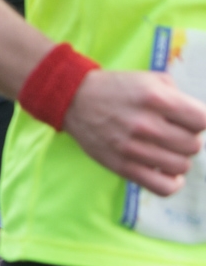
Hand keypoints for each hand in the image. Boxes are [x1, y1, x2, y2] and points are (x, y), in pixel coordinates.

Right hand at [62, 70, 205, 195]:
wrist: (73, 99)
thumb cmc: (116, 88)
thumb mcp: (148, 79)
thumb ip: (178, 95)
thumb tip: (197, 119)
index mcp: (155, 98)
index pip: (203, 121)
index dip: (197, 120)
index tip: (186, 120)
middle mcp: (146, 124)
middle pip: (193, 145)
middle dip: (187, 138)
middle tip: (171, 132)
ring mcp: (133, 148)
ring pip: (181, 166)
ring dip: (177, 157)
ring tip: (165, 149)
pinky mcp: (123, 167)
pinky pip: (163, 187)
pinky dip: (172, 182)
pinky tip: (166, 171)